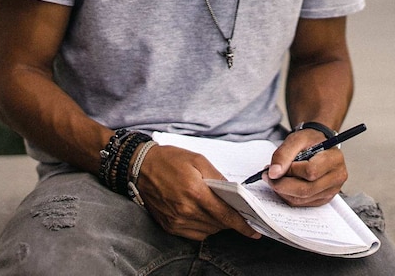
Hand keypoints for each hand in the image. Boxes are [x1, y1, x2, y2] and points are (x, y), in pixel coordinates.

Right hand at [135, 145, 260, 240]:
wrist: (140, 166)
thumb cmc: (169, 159)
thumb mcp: (198, 160)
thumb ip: (218, 177)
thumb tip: (234, 193)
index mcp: (196, 192)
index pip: (225, 215)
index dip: (242, 224)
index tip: (253, 230)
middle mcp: (186, 210)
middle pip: (218, 224)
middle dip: (230, 220)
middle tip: (236, 212)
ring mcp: (176, 220)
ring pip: (208, 231)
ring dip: (217, 223)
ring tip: (216, 209)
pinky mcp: (169, 226)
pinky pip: (194, 234)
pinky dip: (203, 227)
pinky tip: (202, 214)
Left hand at [264, 129, 347, 206]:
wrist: (319, 146)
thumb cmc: (310, 141)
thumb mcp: (296, 139)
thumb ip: (283, 154)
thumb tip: (273, 173)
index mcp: (334, 159)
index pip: (311, 171)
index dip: (290, 171)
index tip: (273, 167)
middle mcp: (337, 177)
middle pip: (306, 189)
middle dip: (282, 184)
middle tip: (268, 176)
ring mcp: (331, 190)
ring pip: (302, 198)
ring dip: (283, 191)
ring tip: (275, 178)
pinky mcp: (323, 199)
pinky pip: (302, 203)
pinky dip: (288, 195)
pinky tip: (284, 184)